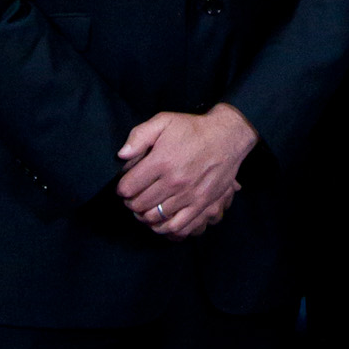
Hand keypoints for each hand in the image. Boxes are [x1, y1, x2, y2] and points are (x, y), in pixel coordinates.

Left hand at [116, 102, 255, 237]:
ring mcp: (188, 195)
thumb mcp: (164, 121)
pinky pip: (177, 226)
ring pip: (155, 217)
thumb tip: (121, 155)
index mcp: (161, 161)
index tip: (125, 185)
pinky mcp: (202, 204)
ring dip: (144, 215)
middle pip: (139, 205)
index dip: (122, 189)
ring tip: (144, 208)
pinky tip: (160, 220)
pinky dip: (163, 228)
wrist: (227, 137)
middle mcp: (174, 181)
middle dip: (131, 202)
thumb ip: (139, 136)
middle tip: (133, 197)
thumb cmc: (193, 129)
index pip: (128, 188)